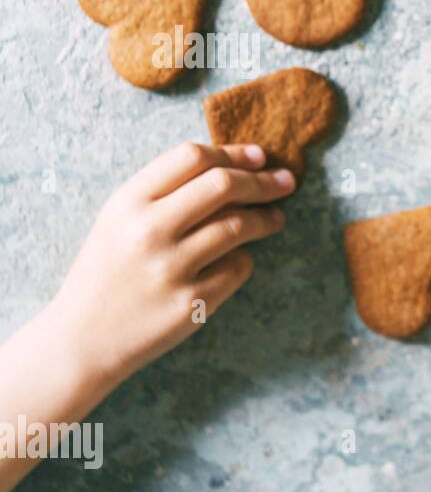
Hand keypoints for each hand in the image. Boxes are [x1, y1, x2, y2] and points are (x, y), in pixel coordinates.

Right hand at [47, 142, 293, 389]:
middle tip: (285, 182)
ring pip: (239, 226)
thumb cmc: (111, 271)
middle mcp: (148, 230)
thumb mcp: (121, 221)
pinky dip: (245, 259)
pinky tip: (239, 260)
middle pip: (223, 185)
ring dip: (267, 219)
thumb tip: (236, 166)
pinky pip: (238, 267)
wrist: (83, 338)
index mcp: (128, 202)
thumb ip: (168, 192)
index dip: (233, 153)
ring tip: (276, 219)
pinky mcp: (191, 302)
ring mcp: (170, 268)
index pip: (192, 157)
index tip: (259, 157)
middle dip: (263, 181)